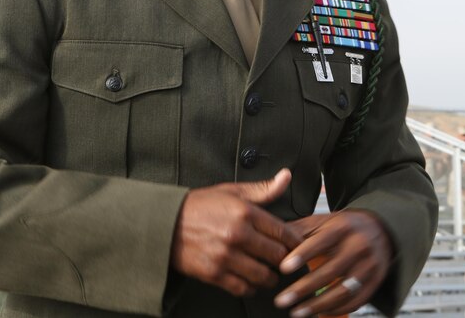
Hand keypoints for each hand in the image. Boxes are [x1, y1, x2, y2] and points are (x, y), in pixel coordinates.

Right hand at [170, 169, 299, 296]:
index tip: (300, 248)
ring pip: (262, 275)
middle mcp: (237, 234)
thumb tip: (286, 176)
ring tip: (272, 275)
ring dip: (271, 278)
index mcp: (245, 212)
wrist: (164, 223)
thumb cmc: (200, 206)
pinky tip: (253, 283)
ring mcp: (225, 256)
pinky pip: (242, 288)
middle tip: (289, 264)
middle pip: (276, 256)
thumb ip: (262, 189)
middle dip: (286, 261)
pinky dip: (252, 288)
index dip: (296, 243)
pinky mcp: (213, 274)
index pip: (282, 232)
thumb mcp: (232, 191)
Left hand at [274, 210, 393, 317]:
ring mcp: (369, 265)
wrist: (380, 229)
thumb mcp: (323, 221)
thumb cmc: (344, 227)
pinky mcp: (375, 282)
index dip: (302, 255)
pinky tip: (319, 313)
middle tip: (282, 300)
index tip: (283, 268)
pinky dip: (335, 310)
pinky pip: (355, 301)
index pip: (321, 241)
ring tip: (296, 312)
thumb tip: (270, 242)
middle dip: (303, 289)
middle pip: (331, 271)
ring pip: (343, 290)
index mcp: (343, 227)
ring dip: (318, 305)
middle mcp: (359, 246)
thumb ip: (298, 231)